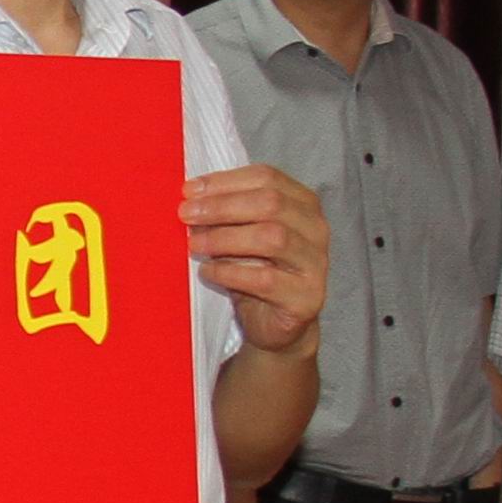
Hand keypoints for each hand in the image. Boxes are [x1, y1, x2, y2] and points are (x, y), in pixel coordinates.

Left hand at [180, 163, 327, 356]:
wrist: (274, 325)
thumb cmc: (254, 272)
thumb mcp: (240, 235)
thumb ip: (225, 214)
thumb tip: (190, 198)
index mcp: (302, 203)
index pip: (267, 177)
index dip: (225, 181)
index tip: (189, 190)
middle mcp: (316, 229)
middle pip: (270, 203)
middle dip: (222, 206)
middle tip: (186, 214)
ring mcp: (316, 263)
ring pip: (272, 237)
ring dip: (225, 238)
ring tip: (194, 244)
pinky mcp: (307, 297)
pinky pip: (266, 279)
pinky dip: (230, 272)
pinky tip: (208, 271)